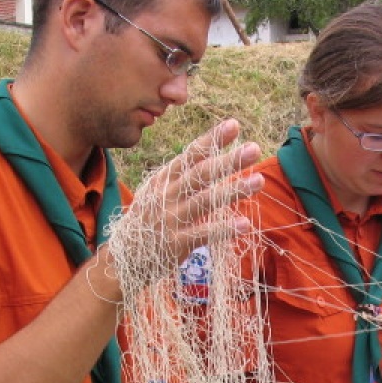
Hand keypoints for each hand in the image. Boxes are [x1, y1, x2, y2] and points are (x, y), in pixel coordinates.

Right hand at [98, 120, 263, 289]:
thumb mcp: (158, 193)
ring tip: (259, 180)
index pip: (190, 155)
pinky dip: (224, 228)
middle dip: (228, 160)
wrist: (122, 257)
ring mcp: (171, 218)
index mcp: (164, 180)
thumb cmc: (148, 221)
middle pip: (201, 173)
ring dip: (233, 190)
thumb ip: (182, 178)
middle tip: (255, 148)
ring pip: (206, 200)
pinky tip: (244, 224)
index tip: (234, 125)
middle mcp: (167, 195)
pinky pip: (203, 233)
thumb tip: (212, 156)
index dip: (212, 139)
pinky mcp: (176, 242)